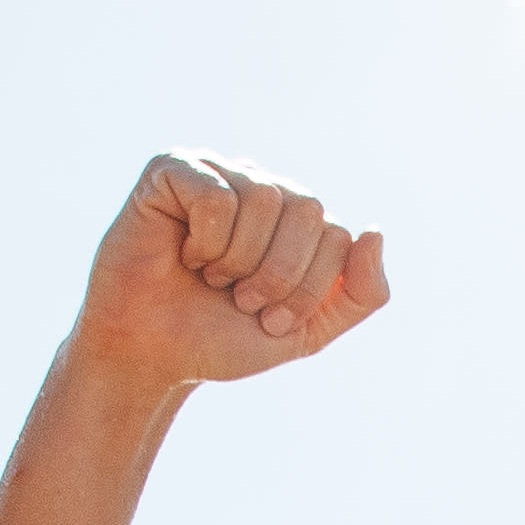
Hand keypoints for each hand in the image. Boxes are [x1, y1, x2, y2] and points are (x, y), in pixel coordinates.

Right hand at [69, 152, 390, 392]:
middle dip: (279, 275)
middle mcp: (261, 185)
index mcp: (297, 218)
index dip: (307, 290)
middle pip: (309, 209)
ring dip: (237, 260)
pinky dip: (205, 240)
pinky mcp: (172, 169)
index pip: (339, 236)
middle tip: (241, 299)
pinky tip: (184, 253)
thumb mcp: (306, 330)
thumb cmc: (220, 337)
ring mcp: (217, 171)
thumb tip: (374, 231)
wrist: (150, 355)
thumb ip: (359, 293)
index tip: (269, 319)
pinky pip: (215, 195)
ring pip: (264, 197)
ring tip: (211, 277)